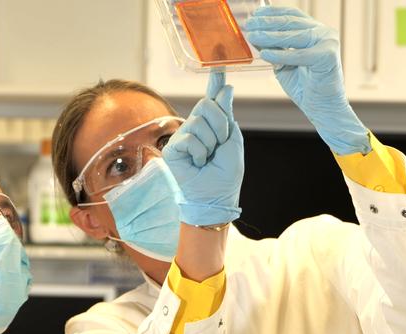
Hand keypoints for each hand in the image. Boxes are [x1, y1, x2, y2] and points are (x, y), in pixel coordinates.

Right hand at [162, 71, 243, 225]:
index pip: (213, 98)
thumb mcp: (233, 142)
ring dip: (210, 142)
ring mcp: (182, 136)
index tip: (219, 64)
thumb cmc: (225, 174)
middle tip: (219, 145)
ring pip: (199, 121)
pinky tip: (197, 163)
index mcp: (213, 125)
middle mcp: (196, 126)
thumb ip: (227, 115)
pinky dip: (199, 152)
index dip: (215, 81)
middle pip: (207, 105)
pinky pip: (189, 138)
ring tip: (207, 158)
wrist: (215, 197)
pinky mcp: (172, 148)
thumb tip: (225, 88)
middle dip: (220, 125)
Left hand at [245, 5, 370, 154]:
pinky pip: (298, 55)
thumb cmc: (304, 87)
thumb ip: (273, 49)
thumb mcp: (283, 64)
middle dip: (267, 23)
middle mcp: (323, 33)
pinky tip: (265, 54)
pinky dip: (280, 55)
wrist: (322, 107)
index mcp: (314, 31)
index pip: (291, 15)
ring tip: (252, 36)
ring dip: (270, 36)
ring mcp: (327, 42)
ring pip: (293, 36)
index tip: (254, 16)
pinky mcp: (328, 56)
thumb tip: (255, 35)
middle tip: (249, 25)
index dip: (271, 13)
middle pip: (290, 22)